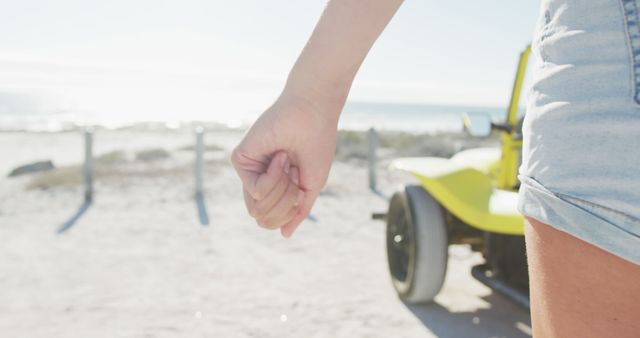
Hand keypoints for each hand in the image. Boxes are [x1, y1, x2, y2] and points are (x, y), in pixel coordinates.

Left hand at [231, 93, 339, 236]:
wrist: (312, 114)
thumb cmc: (316, 145)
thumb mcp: (311, 186)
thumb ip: (297, 210)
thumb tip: (283, 234)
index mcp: (274, 185)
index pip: (271, 220)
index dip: (290, 212)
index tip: (302, 186)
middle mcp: (257, 178)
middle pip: (262, 217)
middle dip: (287, 202)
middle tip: (296, 175)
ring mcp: (248, 170)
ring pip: (257, 208)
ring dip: (282, 191)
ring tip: (290, 164)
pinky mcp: (240, 160)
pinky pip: (256, 190)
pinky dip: (274, 177)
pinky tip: (281, 157)